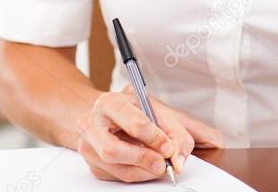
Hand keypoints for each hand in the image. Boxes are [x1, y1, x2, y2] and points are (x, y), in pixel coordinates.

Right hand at [75, 85, 223, 181]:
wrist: (111, 116)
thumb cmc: (140, 112)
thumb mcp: (163, 114)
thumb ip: (180, 132)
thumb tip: (190, 155)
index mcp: (112, 102)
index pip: (132, 120)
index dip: (154, 136)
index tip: (168, 147)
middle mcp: (93, 122)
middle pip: (113, 150)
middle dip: (143, 159)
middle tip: (164, 164)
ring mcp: (88, 144)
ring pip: (111, 166)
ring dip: (140, 170)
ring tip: (159, 167)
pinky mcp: (91, 162)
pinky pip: (113, 175)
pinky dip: (134, 174)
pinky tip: (145, 167)